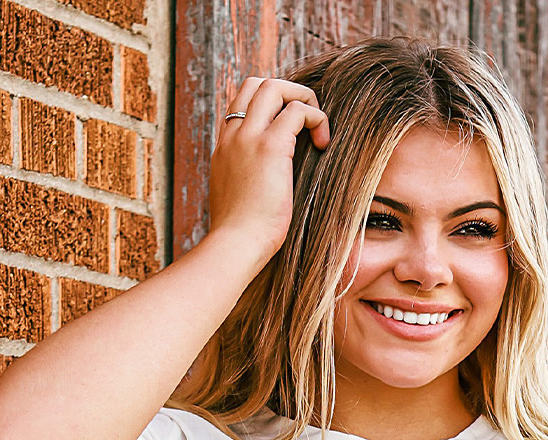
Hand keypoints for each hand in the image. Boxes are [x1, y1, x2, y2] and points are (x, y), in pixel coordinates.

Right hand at [207, 76, 329, 267]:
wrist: (234, 246)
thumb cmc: (240, 237)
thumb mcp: (237, 201)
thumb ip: (247, 183)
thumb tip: (268, 188)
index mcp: (224, 148)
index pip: (242, 102)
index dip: (269, 105)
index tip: (289, 127)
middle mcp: (234, 136)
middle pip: (257, 84)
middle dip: (289, 93)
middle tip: (307, 121)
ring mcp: (249, 138)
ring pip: (274, 87)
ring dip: (303, 99)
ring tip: (317, 128)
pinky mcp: (270, 147)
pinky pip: (297, 111)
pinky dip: (315, 118)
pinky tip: (323, 143)